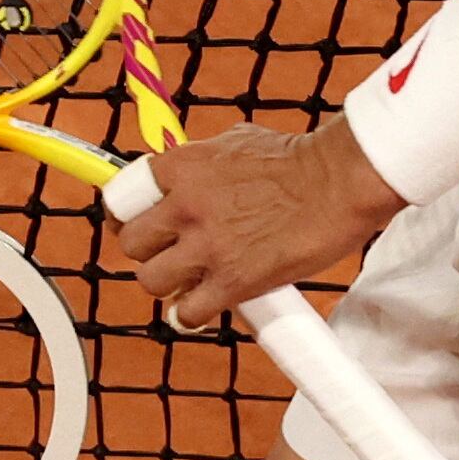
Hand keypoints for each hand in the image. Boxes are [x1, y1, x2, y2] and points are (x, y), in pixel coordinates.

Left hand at [112, 120, 405, 328]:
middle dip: (146, 251)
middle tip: (166, 254)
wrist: (337, 183)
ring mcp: (207, 246)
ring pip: (151, 280)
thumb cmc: (295, 160)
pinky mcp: (233, 281)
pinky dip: (190, 315)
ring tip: (186, 282)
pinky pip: (188, 312)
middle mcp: (185, 206)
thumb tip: (184, 177)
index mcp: (181, 168)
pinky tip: (200, 309)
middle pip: (131, 242)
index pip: (121, 197)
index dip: (126, 216)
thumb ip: (200, 164)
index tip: (134, 225)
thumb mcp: (234, 144)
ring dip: (166, 284)